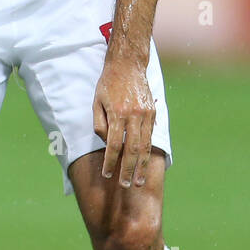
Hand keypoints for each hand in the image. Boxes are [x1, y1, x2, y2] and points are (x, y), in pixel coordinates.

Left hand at [92, 55, 155, 186]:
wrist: (128, 64)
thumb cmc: (107, 84)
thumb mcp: (96, 101)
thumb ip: (99, 124)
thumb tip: (105, 142)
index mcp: (117, 113)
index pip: (113, 144)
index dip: (110, 161)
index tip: (107, 175)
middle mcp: (133, 115)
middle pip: (132, 149)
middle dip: (129, 169)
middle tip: (126, 185)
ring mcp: (146, 114)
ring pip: (145, 145)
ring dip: (142, 166)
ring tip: (139, 181)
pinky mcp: (153, 113)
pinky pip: (151, 136)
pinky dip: (148, 152)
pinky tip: (145, 164)